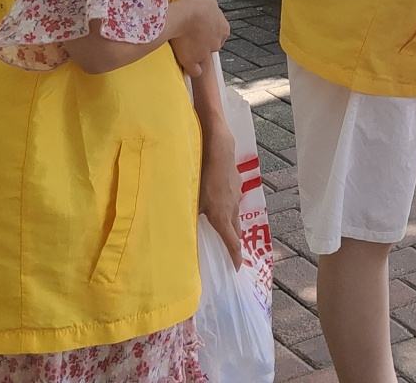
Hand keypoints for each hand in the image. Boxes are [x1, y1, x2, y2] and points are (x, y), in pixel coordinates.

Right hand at [166, 0, 228, 76]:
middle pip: (212, 45)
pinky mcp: (194, 61)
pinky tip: (186, 67)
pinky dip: (191, 69)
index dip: (208, 31)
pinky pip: (195, 70)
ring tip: (184, 50)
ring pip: (203, 57)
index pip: (219, 32)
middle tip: (190, 38)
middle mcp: (217, 40)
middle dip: (203, 44)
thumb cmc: (193, 3)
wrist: (186, 14)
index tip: (199, 29)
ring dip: (196, 55)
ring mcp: (206, 52)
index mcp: (223, 26)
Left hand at [199, 143, 244, 269]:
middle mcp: (232, 207)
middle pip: (236, 230)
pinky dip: (228, 205)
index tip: (237, 268)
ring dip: (230, 222)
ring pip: (235, 213)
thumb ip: (188, 215)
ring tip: (223, 225)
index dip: (235, 256)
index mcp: (222, 216)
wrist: (218, 147)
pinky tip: (219, 198)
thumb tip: (178, 230)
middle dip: (234, 242)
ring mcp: (236, 193)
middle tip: (230, 251)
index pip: (232, 242)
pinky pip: (233, 198)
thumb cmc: (201, 173)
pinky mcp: (236, 181)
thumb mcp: (191, 198)